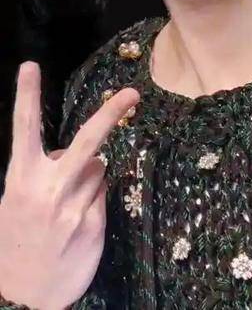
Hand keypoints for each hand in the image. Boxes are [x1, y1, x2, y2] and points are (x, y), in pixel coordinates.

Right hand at [0, 62, 139, 309]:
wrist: (23, 296)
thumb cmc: (20, 239)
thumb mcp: (17, 201)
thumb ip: (43, 172)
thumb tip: (78, 152)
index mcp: (21, 179)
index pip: (24, 129)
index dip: (27, 96)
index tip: (30, 66)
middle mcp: (47, 190)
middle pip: (87, 141)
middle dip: (111, 114)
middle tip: (132, 93)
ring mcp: (71, 208)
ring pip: (98, 168)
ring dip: (90, 178)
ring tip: (67, 206)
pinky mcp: (92, 225)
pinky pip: (103, 194)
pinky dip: (94, 200)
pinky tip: (77, 223)